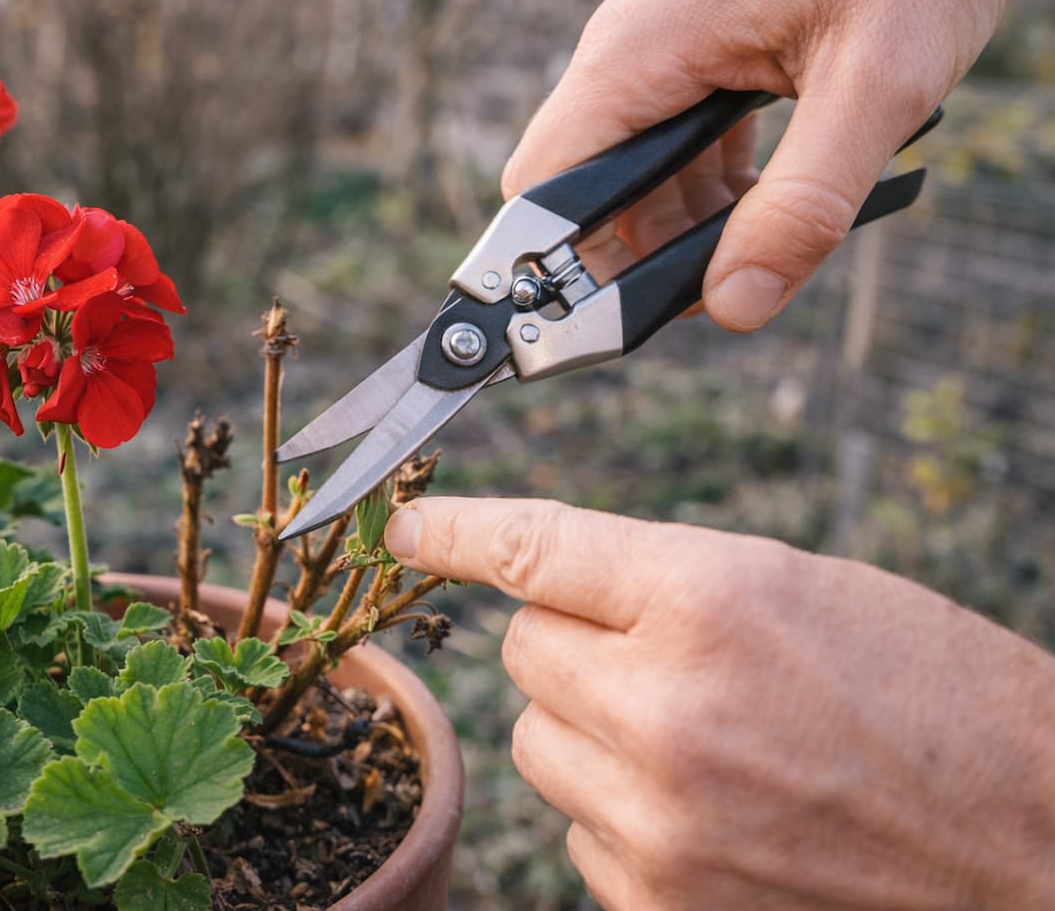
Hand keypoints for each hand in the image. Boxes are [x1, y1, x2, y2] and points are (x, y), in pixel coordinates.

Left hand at [385, 497, 1054, 909]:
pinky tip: (716, 812)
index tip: (408, 526)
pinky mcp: (660, 903)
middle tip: (661, 656)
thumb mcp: (804, 590)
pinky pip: (578, 833)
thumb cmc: (933, 701)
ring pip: (538, 744)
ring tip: (707, 742)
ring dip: (593, 732)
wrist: (1034, 848)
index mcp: (713, 599)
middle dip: (574, 644)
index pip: (536, 547)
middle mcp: (669, 708)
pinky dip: (622, 816)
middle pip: (523, 652)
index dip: (457, 528)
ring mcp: (659, 820)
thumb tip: (537, 585)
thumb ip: (662, 582)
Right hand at [504, 0, 1054, 330]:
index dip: (559, 269)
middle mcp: (631, 41)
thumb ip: (801, 207)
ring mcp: (664, 35)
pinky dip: (714, 181)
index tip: (607, 327)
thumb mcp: (878, 85)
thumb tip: (735, 310)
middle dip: (643, 254)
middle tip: (730, 289)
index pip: (544, 187)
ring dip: (689, 221)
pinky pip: (676, 133)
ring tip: (776, 237)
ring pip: (635, 167)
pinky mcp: (701, 35)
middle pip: (588, 188)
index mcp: (640, 47)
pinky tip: (780, 193)